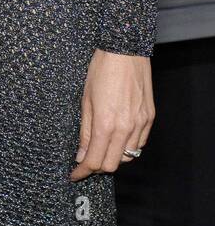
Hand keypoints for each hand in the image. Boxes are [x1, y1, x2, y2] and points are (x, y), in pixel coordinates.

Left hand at [70, 49, 154, 180]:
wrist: (124, 51)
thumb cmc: (102, 70)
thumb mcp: (85, 100)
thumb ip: (84, 131)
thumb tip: (81, 154)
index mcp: (105, 124)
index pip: (94, 160)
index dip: (83, 171)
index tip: (75, 174)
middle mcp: (125, 128)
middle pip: (111, 164)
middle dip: (97, 167)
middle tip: (86, 161)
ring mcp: (140, 124)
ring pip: (128, 157)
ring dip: (113, 157)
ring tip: (102, 148)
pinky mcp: (150, 118)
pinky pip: (140, 143)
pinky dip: (128, 147)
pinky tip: (118, 138)